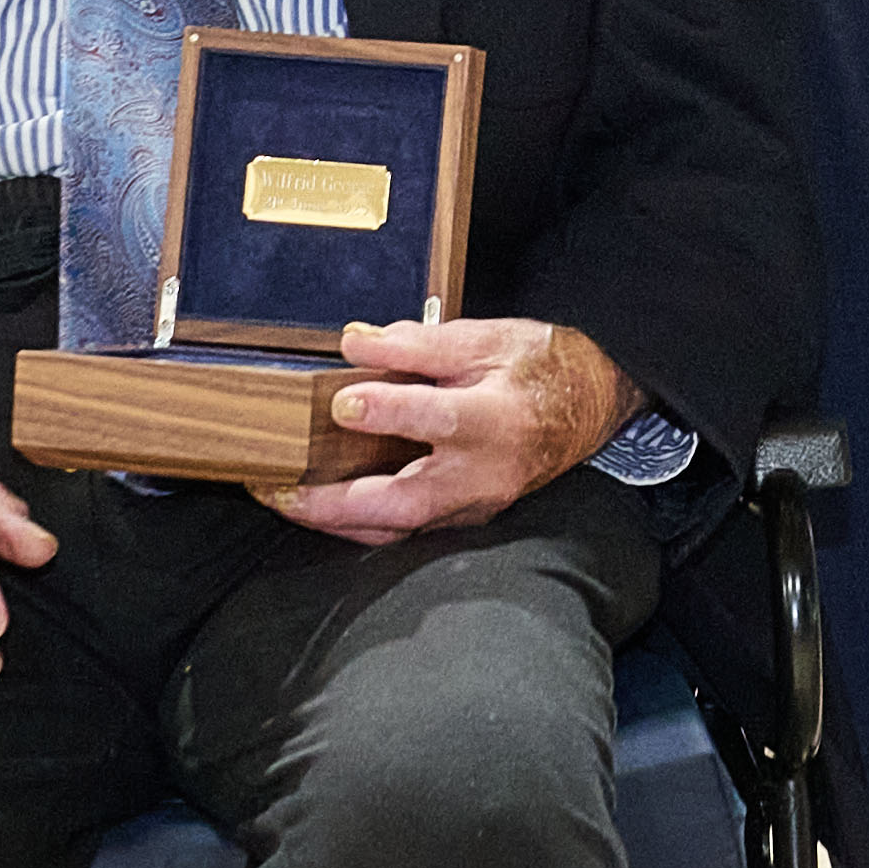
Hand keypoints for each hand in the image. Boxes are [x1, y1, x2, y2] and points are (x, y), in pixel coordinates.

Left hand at [278, 316, 630, 542]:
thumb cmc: (537, 368)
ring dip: (336, 521)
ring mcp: (475, 504)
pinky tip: (322, 506)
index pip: (435, 418)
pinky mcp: (466, 517)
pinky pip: (406, 529)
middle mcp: (484, 474)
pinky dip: (360, 522)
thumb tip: (354, 343)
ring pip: (397, 528)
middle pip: (404, 503)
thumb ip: (417, 343)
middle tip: (280, 492)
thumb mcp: (485, 338)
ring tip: (283, 501)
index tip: (341, 401)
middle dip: (335, 505)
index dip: (387, 410)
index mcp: (495, 419)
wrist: (588, 405)